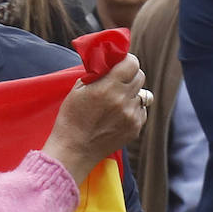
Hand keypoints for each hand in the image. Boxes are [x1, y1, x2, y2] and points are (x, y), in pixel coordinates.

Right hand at [41, 53, 146, 184]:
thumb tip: (108, 63)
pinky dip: (131, 110)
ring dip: (131, 94)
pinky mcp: (136, 127)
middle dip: (129, 76)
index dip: (127, 61)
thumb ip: (96, 74)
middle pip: (140, 76)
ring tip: (115, 103)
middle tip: (117, 82)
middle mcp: (123, 100)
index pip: (133, 63)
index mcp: (107, 87)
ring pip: (142, 94)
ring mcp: (132, 115)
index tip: (121, 64)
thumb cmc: (70, 119)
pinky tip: (116, 117)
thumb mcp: (76, 91)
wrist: (74, 150)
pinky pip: (140, 110)